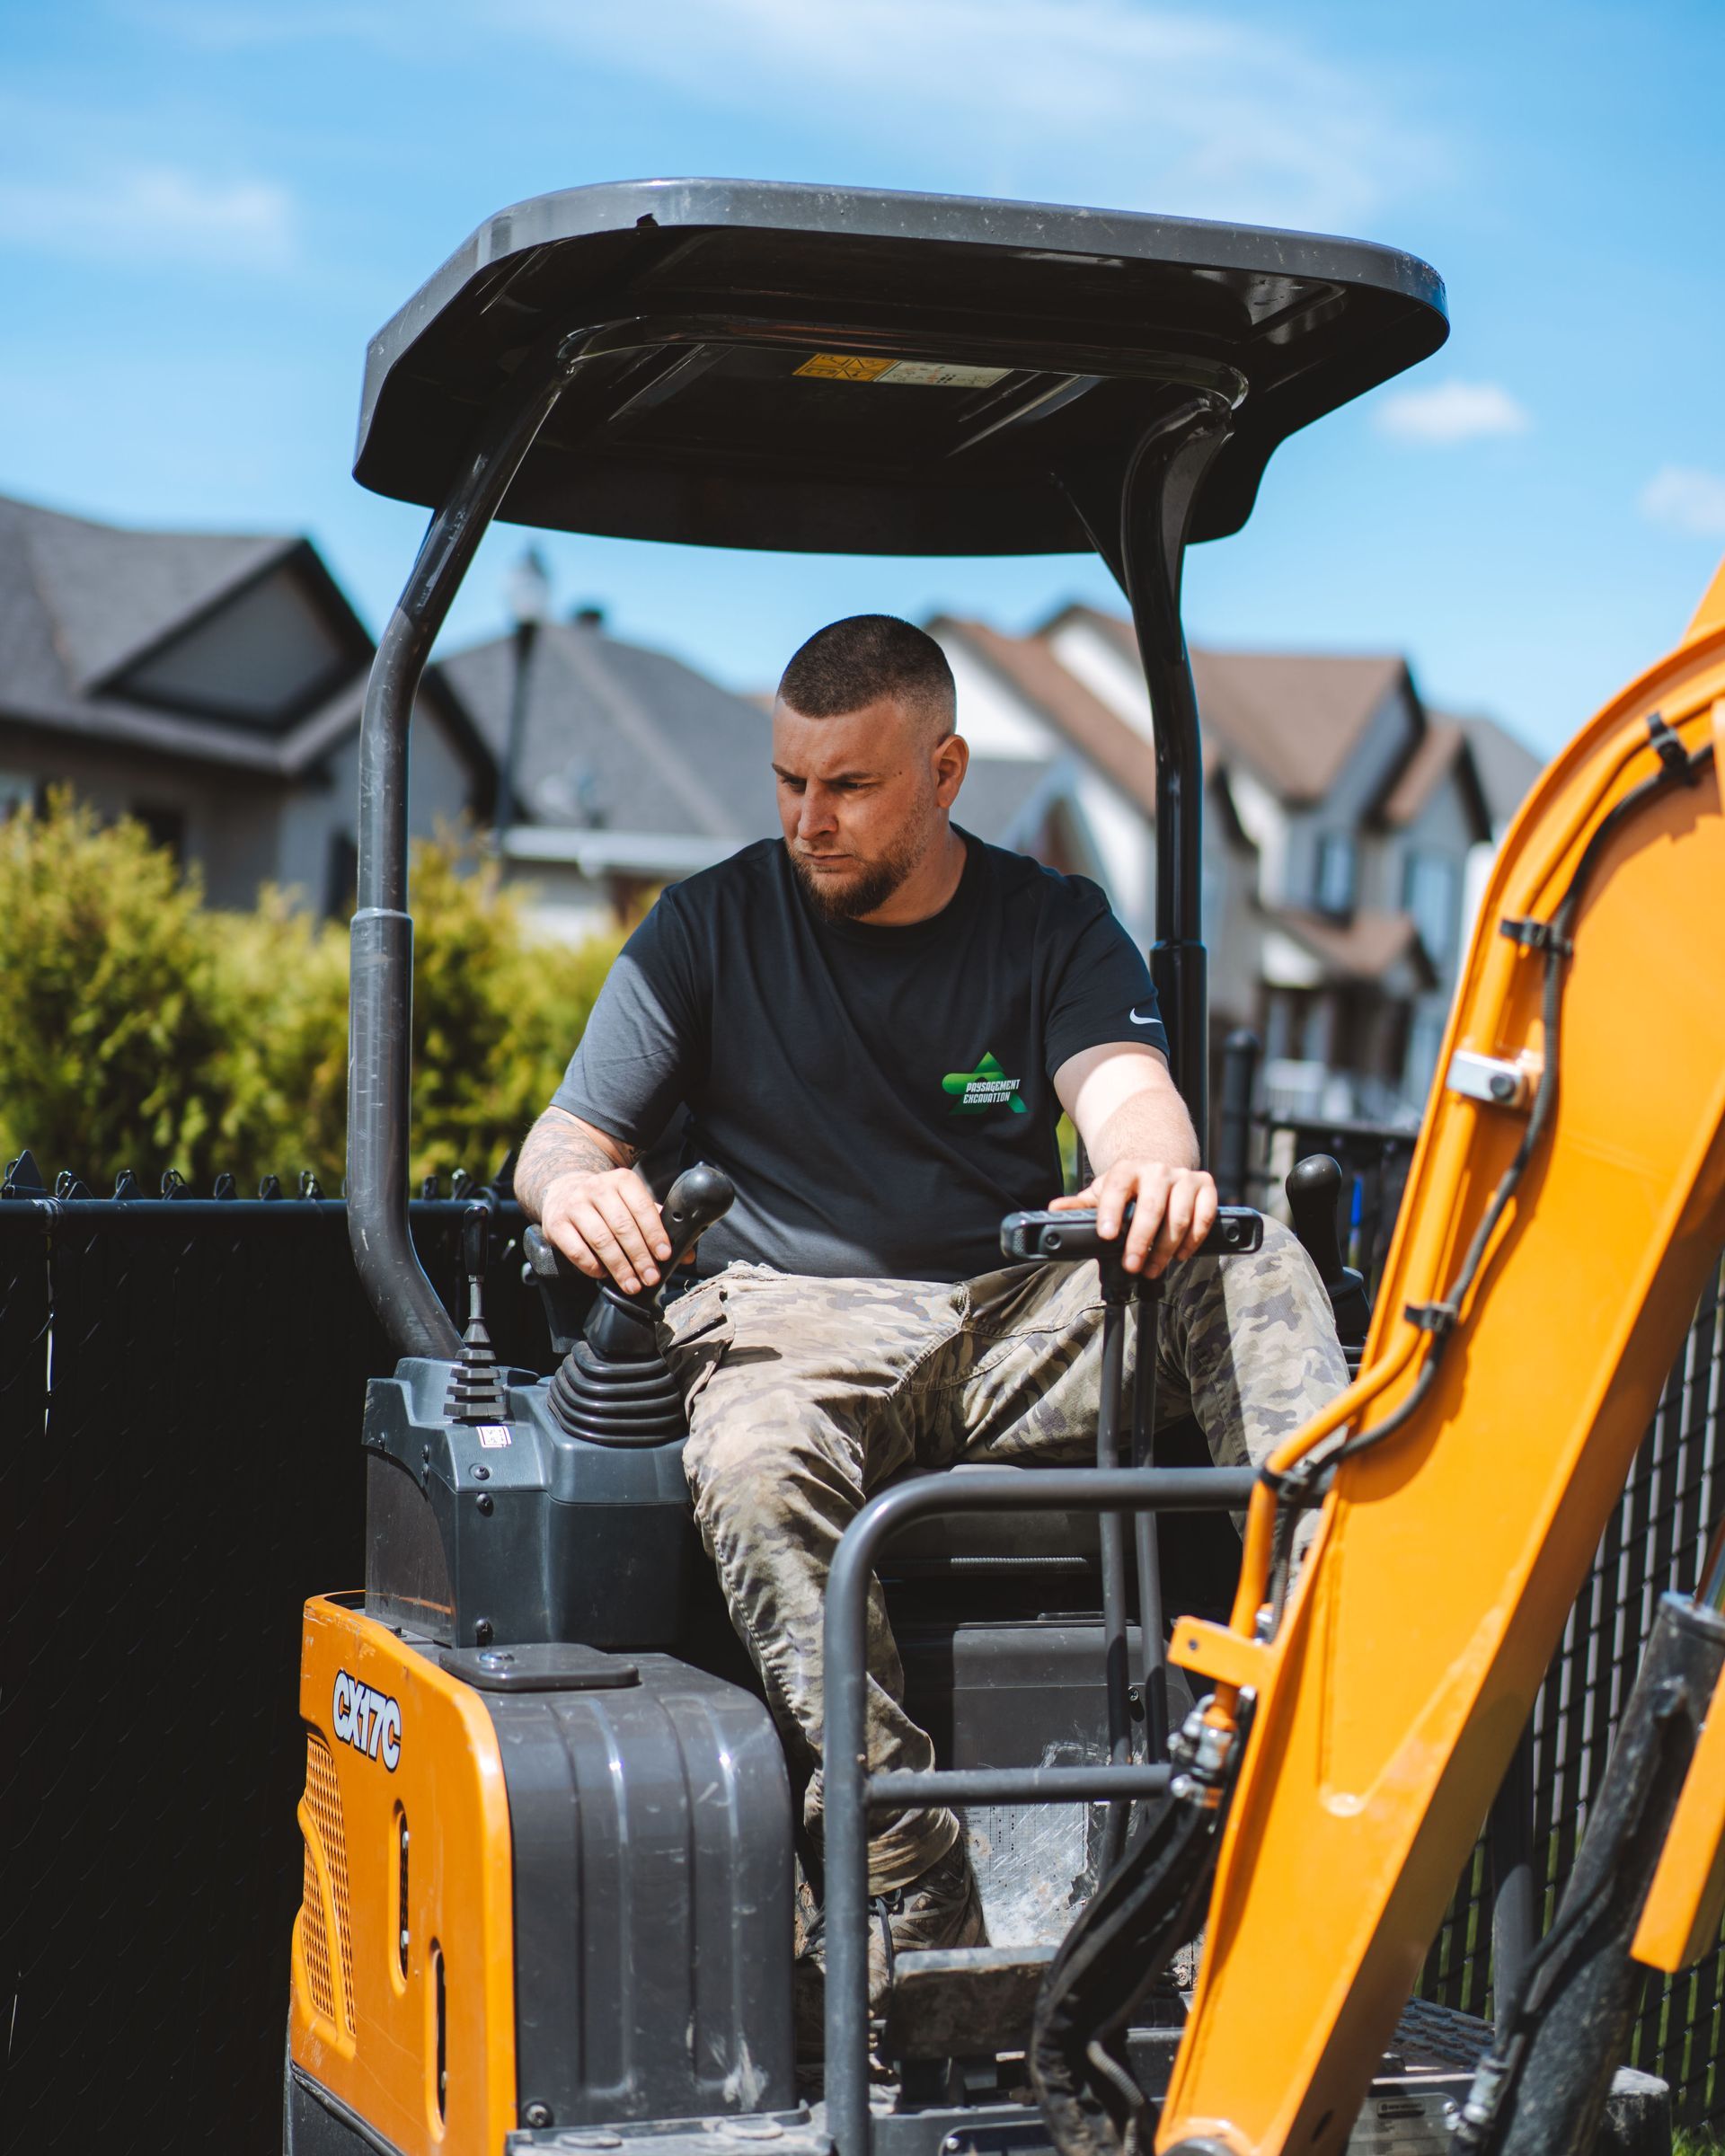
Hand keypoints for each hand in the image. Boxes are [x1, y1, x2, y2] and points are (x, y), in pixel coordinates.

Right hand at [540, 1165, 671, 1294]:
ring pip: (601, 1240)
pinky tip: (604, 1274)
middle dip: (640, 1256)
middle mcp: (596, 1188)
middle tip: (651, 1277)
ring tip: (632, 1284)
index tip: (664, 1255)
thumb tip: (686, 1254)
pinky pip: (577, 1250)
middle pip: (623, 1227)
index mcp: (622, 1180)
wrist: (563, 1191)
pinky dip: (593, 1266)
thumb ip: (657, 1224)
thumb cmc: (606, 1202)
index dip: (655, 1233)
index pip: (642, 1208)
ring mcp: (574, 1205)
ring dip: (619, 1266)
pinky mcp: (556, 1224)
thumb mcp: (631, 1203)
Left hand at [1050, 1159, 1217, 1276]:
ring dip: (1166, 1247)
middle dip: (1141, 1240)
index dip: (1111, 1211)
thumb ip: (1080, 1204)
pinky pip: (1204, 1215)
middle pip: (1151, 1207)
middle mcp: (1157, 1170)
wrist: (1159, 1165)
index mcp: (1128, 1169)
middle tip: (1132, 1266)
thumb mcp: (1102, 1191)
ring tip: (1152, 1268)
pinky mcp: (1205, 1186)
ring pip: (1179, 1215)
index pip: (1117, 1188)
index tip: (1106, 1235)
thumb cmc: (1128, 1186)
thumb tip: (1053, 1210)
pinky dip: (1194, 1239)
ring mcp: (1183, 1177)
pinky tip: (1180, 1255)